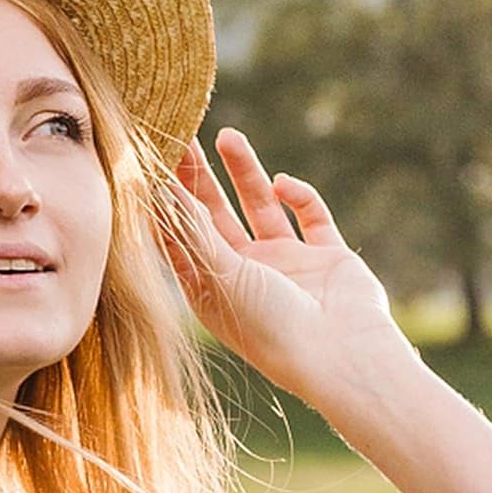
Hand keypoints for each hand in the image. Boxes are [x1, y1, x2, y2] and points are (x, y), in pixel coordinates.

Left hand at [159, 128, 419, 405]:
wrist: (341, 357)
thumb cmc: (270, 327)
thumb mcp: (223, 275)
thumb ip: (195, 230)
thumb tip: (160, 189)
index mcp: (212, 290)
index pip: (180, 238)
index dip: (166, 203)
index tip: (150, 163)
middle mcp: (245, 276)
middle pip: (214, 216)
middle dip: (199, 179)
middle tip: (183, 137)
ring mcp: (286, 265)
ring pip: (260, 207)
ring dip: (244, 173)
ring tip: (226, 135)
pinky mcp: (326, 257)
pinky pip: (310, 216)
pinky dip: (297, 195)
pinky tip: (283, 183)